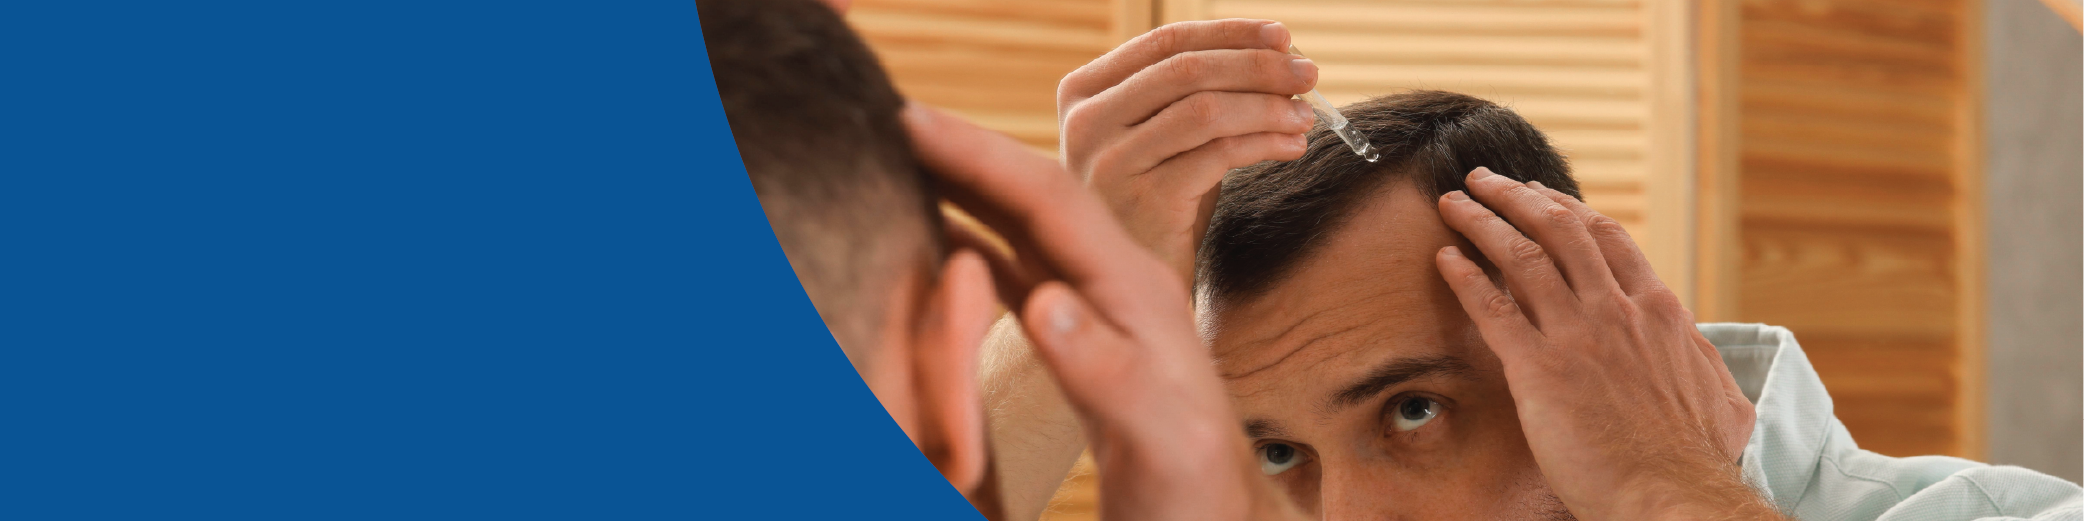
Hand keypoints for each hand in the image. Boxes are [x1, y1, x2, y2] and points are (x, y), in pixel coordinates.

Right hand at [904, 103, 1304, 520]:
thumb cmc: (1193, 491)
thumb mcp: (1157, 437)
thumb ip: (1103, 369)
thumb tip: (1041, 302)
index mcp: (1135, 295)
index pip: (1049, 200)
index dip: (978, 154)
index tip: (910, 119)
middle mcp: (1117, 285)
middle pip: (1031, 195)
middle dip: (962, 151)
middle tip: (884, 117)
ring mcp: (1099, 308)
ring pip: (1020, 227)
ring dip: (963, 188)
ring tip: (897, 160)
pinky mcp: (1081, 338)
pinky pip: (1016, 272)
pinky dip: (968, 246)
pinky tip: (930, 241)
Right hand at [1058, 19, 1316, 282]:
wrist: (1132, 293)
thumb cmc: (1155, 209)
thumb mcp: (1162, 139)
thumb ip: (1196, 94)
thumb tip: (1278, 51)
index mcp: (1083, 93)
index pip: (1165, 41)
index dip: (1231, 34)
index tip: (1283, 37)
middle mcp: (1085, 122)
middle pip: (1188, 70)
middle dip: (1259, 66)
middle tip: (1309, 74)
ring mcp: (1108, 162)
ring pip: (1206, 109)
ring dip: (1268, 106)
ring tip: (1305, 116)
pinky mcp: (1143, 202)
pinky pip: (1217, 154)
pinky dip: (1264, 143)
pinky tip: (1292, 147)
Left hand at [1432, 168, 1768, 519]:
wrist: (1671, 494)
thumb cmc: (1697, 458)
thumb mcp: (1723, 396)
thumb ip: (1701, 361)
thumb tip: (1702, 348)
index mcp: (1659, 311)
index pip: (1607, 239)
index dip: (1567, 210)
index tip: (1539, 194)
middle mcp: (1617, 310)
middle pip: (1559, 231)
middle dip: (1516, 197)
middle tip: (1484, 180)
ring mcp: (1578, 335)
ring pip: (1522, 258)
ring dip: (1482, 223)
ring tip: (1452, 204)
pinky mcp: (1540, 369)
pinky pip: (1494, 309)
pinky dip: (1466, 279)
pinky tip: (1445, 261)